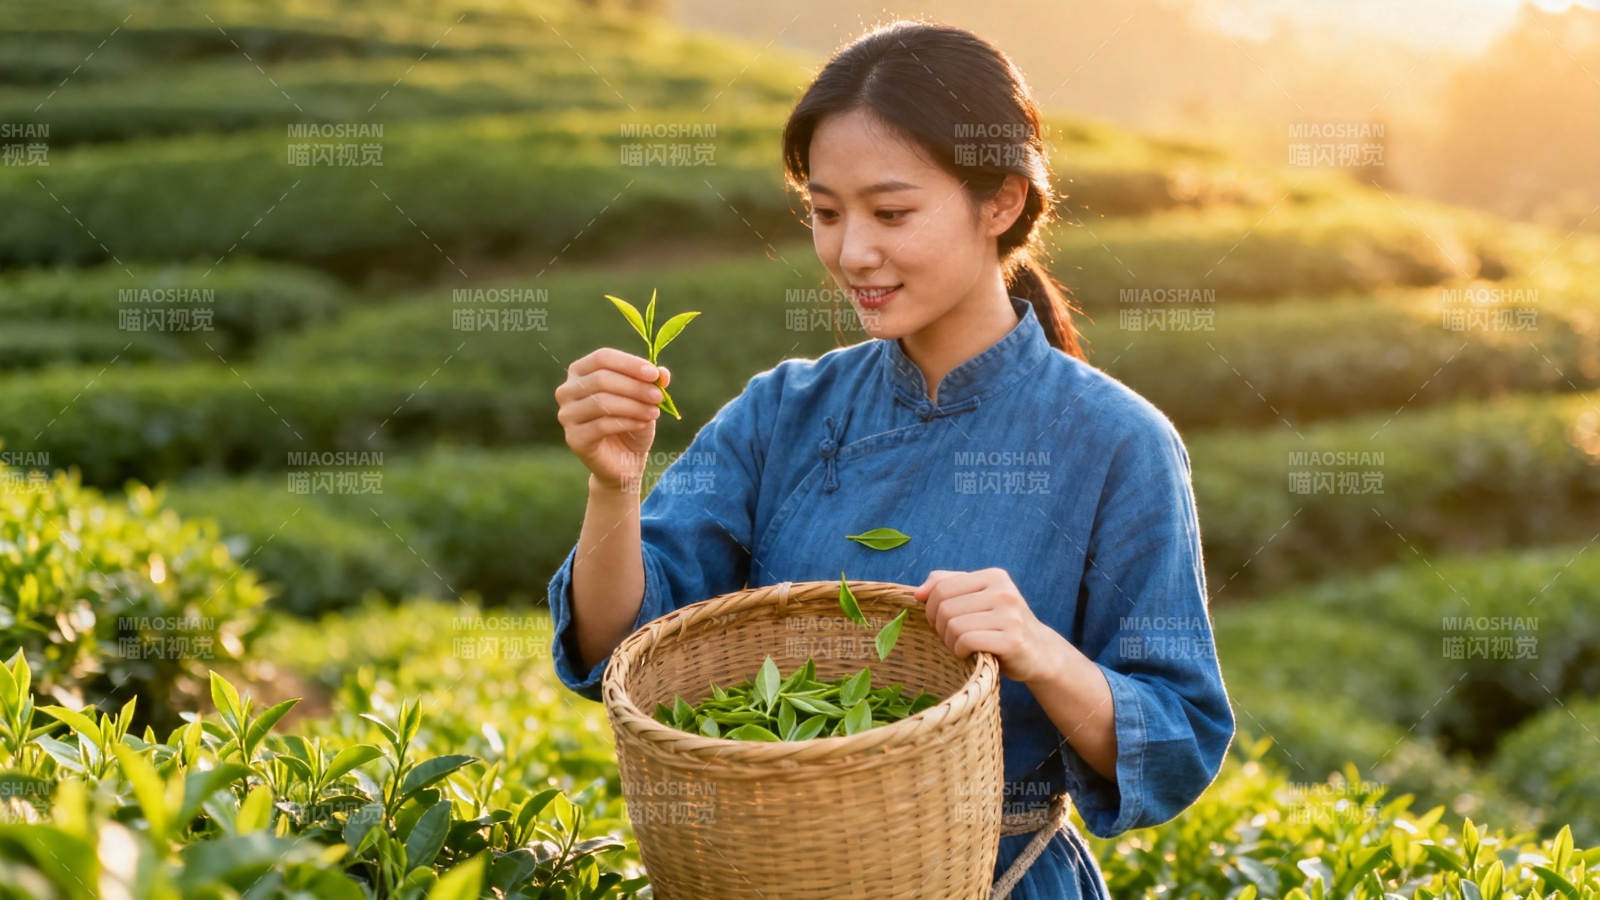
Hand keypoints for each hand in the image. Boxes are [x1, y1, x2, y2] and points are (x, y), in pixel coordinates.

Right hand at [555, 347, 670, 491]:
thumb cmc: (632, 423)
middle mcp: (567, 391)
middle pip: (601, 379)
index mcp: (580, 372)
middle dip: (634, 387)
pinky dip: (627, 422)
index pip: (602, 358)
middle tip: (658, 396)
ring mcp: (567, 415)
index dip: (629, 364)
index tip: (654, 375)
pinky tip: (642, 424)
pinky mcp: (574, 438)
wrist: (624, 461)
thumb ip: (652, 383)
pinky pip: (602, 425)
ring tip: (654, 412)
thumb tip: (663, 372)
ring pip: (601, 402)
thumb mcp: (645, 399)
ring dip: (633, 405)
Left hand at [914, 567, 1056, 683]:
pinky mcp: (1012, 641)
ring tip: (961, 646)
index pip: (942, 587)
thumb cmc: (1000, 625)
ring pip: (953, 626)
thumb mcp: (977, 599)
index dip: (931, 608)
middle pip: (945, 608)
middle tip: (951, 638)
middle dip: (940, 627)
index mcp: (994, 576)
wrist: (1040, 653)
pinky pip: (967, 642)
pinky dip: (960, 651)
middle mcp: (1004, 592)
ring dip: (950, 642)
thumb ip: (947, 586)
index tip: (940, 621)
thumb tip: (918, 593)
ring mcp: (1010, 616)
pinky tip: (968, 654)